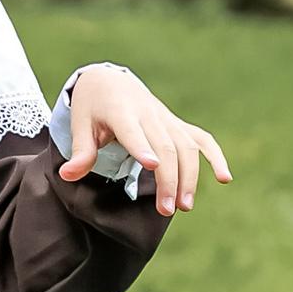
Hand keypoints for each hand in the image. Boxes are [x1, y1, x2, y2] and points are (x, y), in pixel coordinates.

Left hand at [59, 65, 230, 216]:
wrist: (109, 81)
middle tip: (167, 210)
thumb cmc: (92, 107)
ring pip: (185, 146)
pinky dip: (215, 156)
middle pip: (165, 146)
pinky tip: (225, 178)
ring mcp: (166, 118)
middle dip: (169, 179)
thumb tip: (68, 176)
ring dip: (189, 176)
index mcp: (121, 112)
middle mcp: (148, 113)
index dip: (142, 148)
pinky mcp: (176, 123)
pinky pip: (201, 138)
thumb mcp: (80, 125)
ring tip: (184, 206)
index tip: (151, 167)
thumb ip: (80, 152)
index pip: (133, 131)